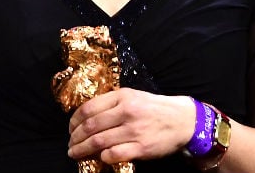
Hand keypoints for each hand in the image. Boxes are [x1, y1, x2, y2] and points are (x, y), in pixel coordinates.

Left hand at [67, 88, 195, 163]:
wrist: (184, 120)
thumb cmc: (156, 108)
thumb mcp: (134, 97)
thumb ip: (112, 103)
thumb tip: (86, 117)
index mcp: (123, 97)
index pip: (89, 108)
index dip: (74, 121)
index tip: (71, 129)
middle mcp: (127, 112)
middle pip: (90, 126)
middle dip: (75, 138)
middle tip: (70, 144)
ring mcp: (134, 130)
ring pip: (98, 142)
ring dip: (82, 150)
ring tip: (75, 153)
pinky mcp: (141, 147)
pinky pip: (113, 155)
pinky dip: (102, 157)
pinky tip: (99, 158)